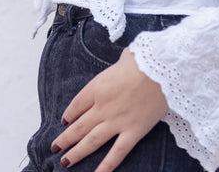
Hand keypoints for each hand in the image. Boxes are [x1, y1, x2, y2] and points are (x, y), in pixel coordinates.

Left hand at [51, 48, 167, 169]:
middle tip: (55, 146)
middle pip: (79, 126)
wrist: (162, 69)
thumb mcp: (124, 58)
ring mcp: (117, 121)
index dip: (69, 114)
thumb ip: (118, 67)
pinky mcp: (133, 131)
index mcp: (98, 87)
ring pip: (91, 142)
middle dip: (65, 138)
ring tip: (65, 161)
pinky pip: (117, 153)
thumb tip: (124, 63)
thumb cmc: (144, 59)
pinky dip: (106, 166)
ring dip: (76, 153)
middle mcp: (103, 107)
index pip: (77, 104)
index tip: (64, 120)